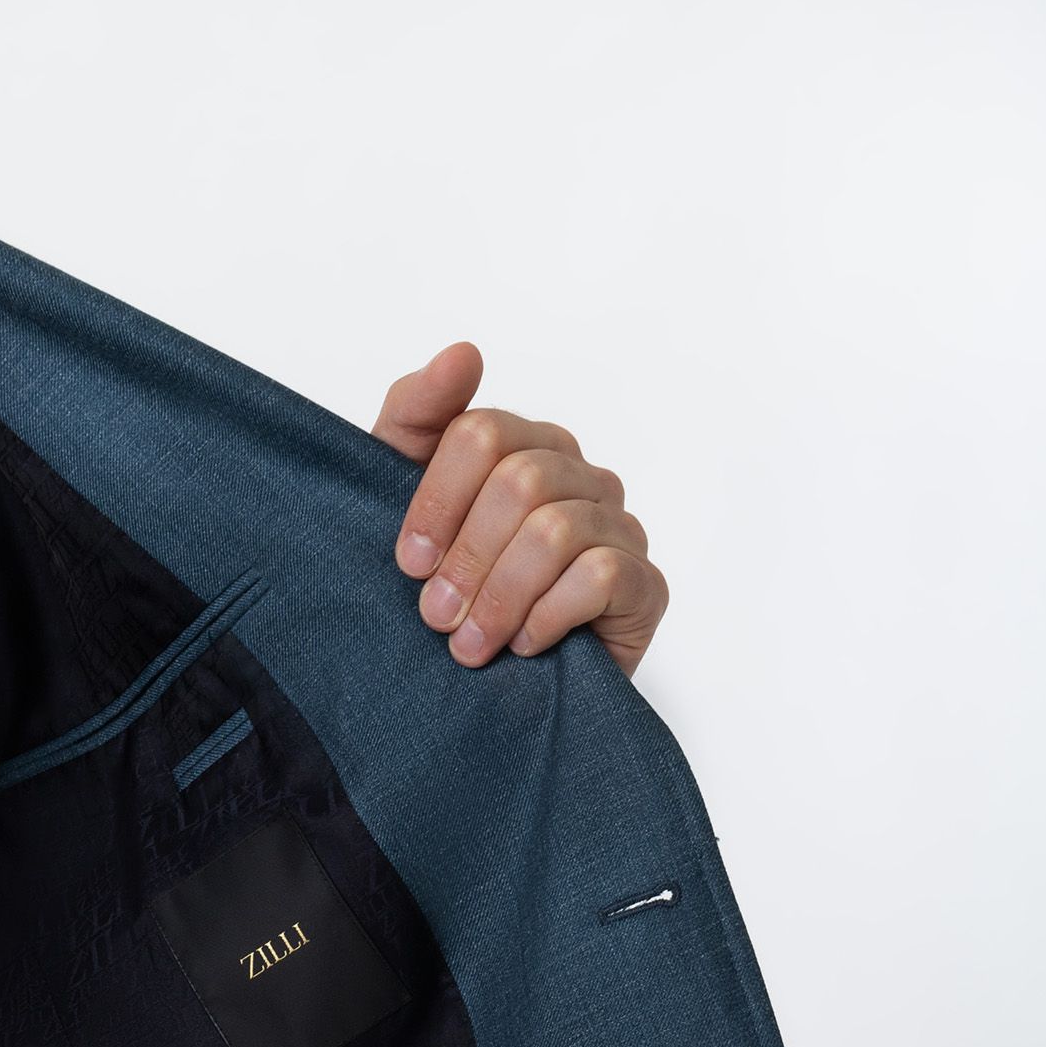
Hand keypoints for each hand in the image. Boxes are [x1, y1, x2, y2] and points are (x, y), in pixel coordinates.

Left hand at [372, 341, 666, 675]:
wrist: (484, 694)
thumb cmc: (446, 591)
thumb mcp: (400, 500)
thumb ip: (417, 418)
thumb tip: (463, 352)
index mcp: (526, 446)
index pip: (482, 434)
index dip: (437, 500)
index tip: (408, 563)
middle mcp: (579, 476)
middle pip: (521, 480)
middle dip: (467, 556)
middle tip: (435, 617)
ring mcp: (618, 528)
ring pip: (555, 530)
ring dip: (500, 596)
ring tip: (468, 646)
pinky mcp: (645, 586)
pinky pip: (599, 576)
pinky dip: (548, 615)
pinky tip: (525, 646)